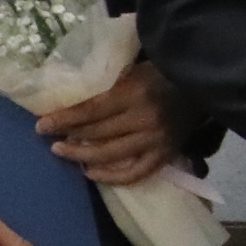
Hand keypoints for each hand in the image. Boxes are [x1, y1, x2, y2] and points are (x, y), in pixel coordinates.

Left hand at [35, 61, 186, 187]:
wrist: (204, 82)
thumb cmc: (164, 71)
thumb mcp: (134, 69)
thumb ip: (109, 86)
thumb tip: (75, 104)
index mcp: (135, 93)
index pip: (91, 111)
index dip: (64, 120)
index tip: (41, 125)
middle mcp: (144, 119)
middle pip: (97, 134)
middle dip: (69, 138)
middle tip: (50, 140)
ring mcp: (156, 140)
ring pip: (111, 155)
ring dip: (82, 156)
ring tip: (64, 153)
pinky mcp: (165, 153)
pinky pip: (135, 173)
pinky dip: (112, 177)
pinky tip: (92, 173)